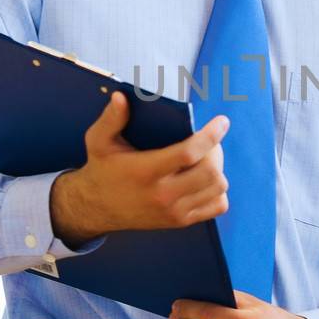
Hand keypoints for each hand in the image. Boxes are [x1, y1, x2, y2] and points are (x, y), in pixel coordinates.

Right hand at [49, 92, 229, 246]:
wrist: (96, 208)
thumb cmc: (102, 169)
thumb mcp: (98, 141)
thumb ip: (110, 118)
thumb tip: (121, 97)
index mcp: (145, 172)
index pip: (188, 153)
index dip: (210, 136)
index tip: (222, 122)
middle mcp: (162, 195)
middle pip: (210, 172)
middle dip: (216, 151)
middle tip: (209, 141)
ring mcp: (173, 211)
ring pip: (217, 188)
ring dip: (218, 169)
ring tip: (206, 158)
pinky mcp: (180, 221)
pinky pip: (217, 206)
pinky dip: (218, 191)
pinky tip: (205, 179)